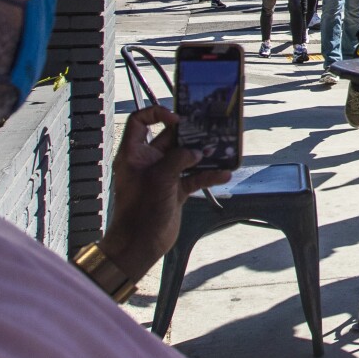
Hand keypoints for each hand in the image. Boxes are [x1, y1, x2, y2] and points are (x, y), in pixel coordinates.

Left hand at [103, 107, 229, 280]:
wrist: (140, 243)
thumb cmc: (141, 209)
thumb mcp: (159, 178)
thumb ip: (178, 159)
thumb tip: (197, 152)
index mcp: (134, 154)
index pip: (139, 122)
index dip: (156, 114)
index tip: (177, 120)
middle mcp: (148, 161)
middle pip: (169, 139)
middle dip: (189, 134)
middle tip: (208, 129)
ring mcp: (163, 176)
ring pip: (185, 158)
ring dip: (203, 155)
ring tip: (220, 149)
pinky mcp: (175, 191)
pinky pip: (194, 178)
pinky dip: (208, 175)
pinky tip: (224, 174)